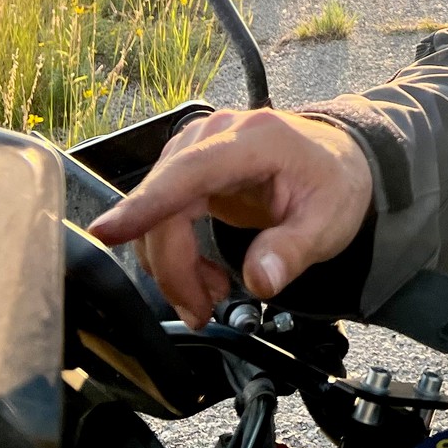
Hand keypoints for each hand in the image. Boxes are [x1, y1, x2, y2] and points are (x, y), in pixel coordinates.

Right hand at [86, 108, 374, 327]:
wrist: (340, 161)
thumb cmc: (334, 184)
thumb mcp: (329, 223)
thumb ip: (293, 251)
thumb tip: (260, 281)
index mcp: (255, 140)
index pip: (190, 172)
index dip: (147, 204)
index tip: (107, 232)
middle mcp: (217, 135)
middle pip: (166, 203)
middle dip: (173, 267)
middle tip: (200, 312)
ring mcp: (198, 148)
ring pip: (157, 214)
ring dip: (173, 266)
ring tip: (211, 296)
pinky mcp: (189, 167)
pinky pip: (163, 214)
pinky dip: (175, 254)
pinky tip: (206, 276)